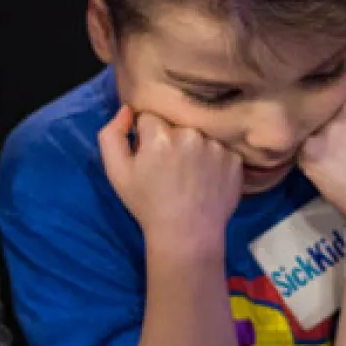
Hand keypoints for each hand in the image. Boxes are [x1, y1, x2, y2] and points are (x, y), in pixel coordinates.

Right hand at [98, 106, 242, 245]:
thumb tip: (126, 110)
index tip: (149, 156)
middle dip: (171, 139)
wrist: (186, 235)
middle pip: (177, 124)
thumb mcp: (116, 173)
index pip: (150, 117)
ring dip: (194, 148)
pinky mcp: (234, 160)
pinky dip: (214, 161)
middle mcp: (191, 134)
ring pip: (200, 135)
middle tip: (170, 168)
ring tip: (190, 176)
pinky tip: (206, 180)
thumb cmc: (148, 205)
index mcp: (160, 134)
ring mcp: (216, 146)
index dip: (146, 136)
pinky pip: (220, 149)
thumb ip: (111, 135)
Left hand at [297, 63, 345, 239]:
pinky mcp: (307, 150)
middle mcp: (342, 106)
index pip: (336, 80)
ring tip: (332, 149)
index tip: (335, 100)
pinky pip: (300, 144)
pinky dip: (308, 152)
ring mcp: (323, 127)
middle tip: (336, 132)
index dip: (332, 88)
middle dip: (321, 109)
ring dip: (312, 130)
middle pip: (318, 98)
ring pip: (306, 121)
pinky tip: (325, 163)